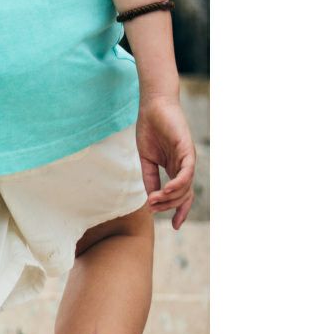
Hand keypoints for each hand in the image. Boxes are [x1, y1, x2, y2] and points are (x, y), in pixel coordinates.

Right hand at [136, 95, 196, 229]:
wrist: (152, 106)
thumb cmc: (150, 129)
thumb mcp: (146, 159)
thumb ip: (150, 178)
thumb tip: (152, 199)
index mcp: (175, 169)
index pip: (183, 195)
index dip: (179, 211)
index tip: (173, 226)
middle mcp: (184, 166)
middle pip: (184, 196)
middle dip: (169, 206)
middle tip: (152, 208)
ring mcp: (187, 159)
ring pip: (185, 187)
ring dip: (170, 197)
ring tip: (154, 200)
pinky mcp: (187, 150)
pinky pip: (186, 172)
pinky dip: (178, 184)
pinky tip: (167, 190)